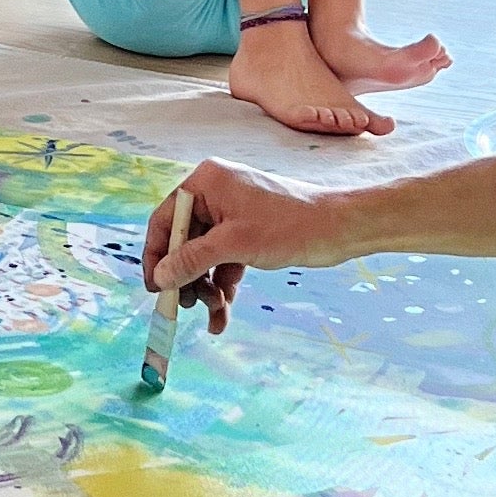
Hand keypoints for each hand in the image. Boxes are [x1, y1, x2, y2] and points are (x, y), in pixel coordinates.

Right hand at [140, 156, 346, 330]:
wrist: (340, 229)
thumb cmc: (290, 225)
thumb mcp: (234, 244)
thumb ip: (191, 259)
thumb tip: (159, 277)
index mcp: (205, 182)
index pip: (164, 220)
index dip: (156, 256)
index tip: (154, 288)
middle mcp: (214, 194)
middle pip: (182, 242)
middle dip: (186, 278)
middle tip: (188, 306)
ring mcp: (231, 215)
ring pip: (203, 257)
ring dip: (205, 288)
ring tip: (215, 312)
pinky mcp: (246, 233)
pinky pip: (223, 262)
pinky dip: (223, 286)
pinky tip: (224, 314)